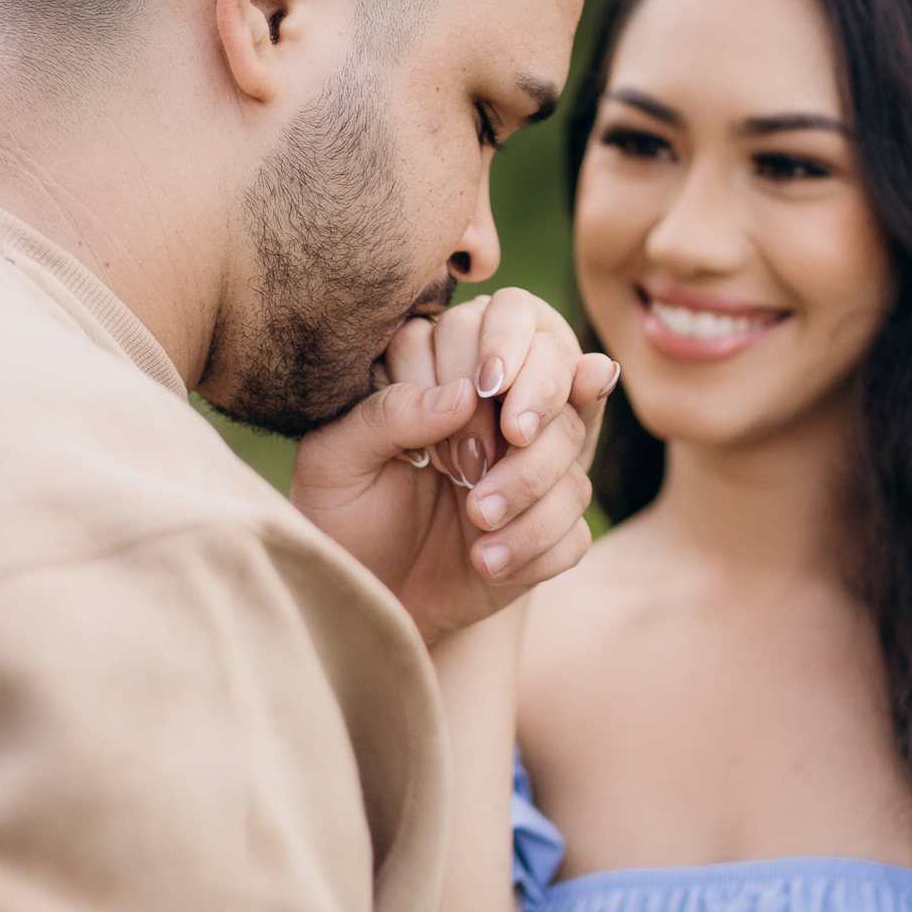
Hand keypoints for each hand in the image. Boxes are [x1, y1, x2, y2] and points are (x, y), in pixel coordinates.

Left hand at [290, 289, 617, 645]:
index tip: (486, 390)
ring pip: (574, 440)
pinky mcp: (552, 521)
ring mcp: (534, 460)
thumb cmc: (341, 515)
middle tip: (495, 452)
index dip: (506, 345)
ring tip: (476, 522)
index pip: (509, 314)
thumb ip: (388, 414)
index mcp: (446, 366)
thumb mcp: (336, 461)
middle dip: (538, 403)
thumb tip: (466, 395)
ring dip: (531, 482)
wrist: (367, 597)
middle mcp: (501, 404)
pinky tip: (488, 562)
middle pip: (558, 366)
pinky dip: (538, 543)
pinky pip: (575, 522)